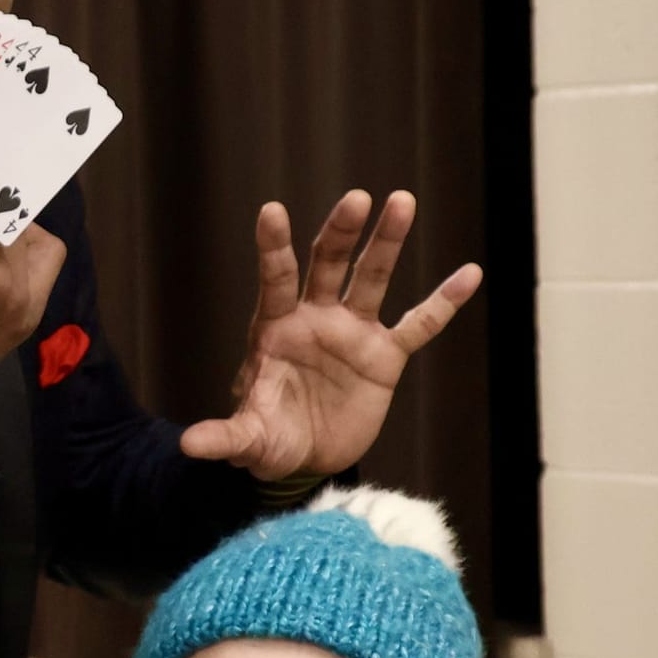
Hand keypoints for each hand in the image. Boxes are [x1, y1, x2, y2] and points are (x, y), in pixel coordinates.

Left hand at [180, 190, 482, 480]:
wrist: (306, 459)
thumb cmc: (268, 438)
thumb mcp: (247, 440)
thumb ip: (224, 437)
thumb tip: (187, 445)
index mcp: (275, 329)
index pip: (275, 280)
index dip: (274, 248)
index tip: (271, 212)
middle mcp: (314, 319)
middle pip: (327, 265)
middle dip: (340, 233)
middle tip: (357, 199)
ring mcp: (352, 333)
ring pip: (372, 279)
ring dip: (387, 242)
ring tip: (401, 201)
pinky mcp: (385, 357)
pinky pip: (419, 325)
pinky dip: (443, 302)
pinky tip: (469, 274)